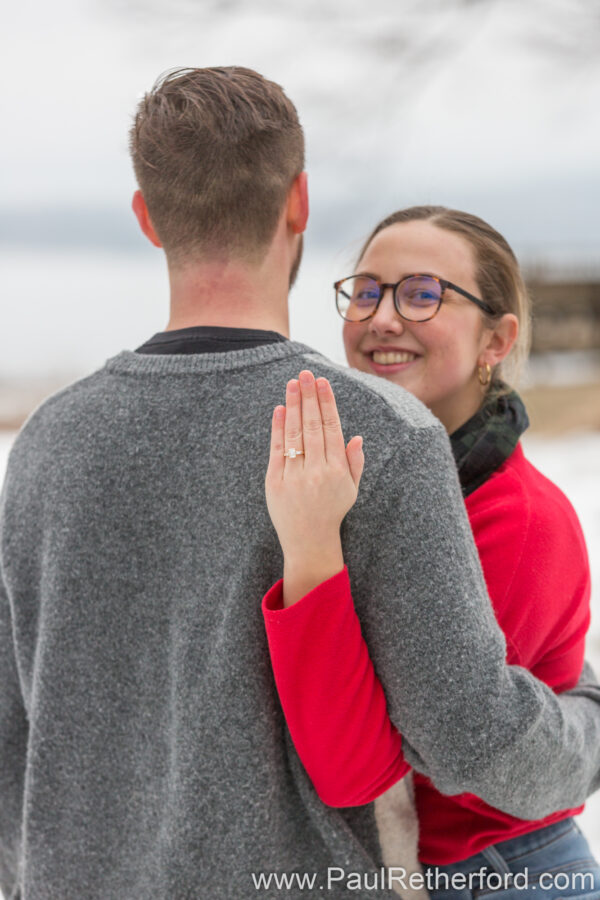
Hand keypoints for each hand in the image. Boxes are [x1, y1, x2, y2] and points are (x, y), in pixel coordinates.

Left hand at [265, 370, 363, 605]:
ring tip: (292, 384)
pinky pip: (276, 451)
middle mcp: (316, 471)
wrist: (309, 541)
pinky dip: (277, 429)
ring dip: (293, 406)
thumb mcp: (351, 489)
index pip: (331, 428)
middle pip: (312, 426)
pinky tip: (279, 409)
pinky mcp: (275, 483)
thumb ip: (354, 462)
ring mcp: (294, 477)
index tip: (322, 383)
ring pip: (294, 435)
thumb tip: (356, 436)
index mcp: (337, 470)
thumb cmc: (332, 511)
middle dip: (308, 397)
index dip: (326, 403)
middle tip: (305, 374)